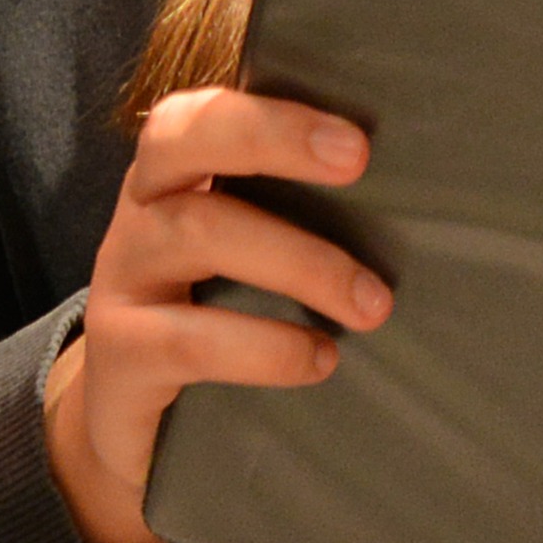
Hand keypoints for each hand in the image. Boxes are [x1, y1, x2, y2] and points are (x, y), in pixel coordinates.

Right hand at [41, 87, 392, 542]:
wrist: (129, 432)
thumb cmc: (217, 327)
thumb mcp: (249, 267)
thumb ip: (303, 224)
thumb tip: (425, 210)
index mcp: (174, 177)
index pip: (202, 110)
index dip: (273, 112)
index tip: (355, 140)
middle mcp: (138, 213)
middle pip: (178, 139)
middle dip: (270, 138)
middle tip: (357, 161)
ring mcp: (118, 282)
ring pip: (195, 232)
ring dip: (296, 260)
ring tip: (371, 303)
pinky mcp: (118, 355)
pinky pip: (186, 339)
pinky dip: (262, 346)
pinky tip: (319, 359)